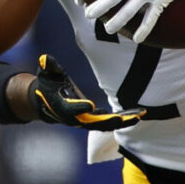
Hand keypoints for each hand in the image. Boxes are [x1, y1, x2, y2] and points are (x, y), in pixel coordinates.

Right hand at [28, 54, 144, 130]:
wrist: (47, 102)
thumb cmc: (47, 84)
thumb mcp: (46, 74)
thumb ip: (48, 67)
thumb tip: (45, 59)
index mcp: (63, 107)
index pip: (71, 109)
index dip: (79, 108)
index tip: (90, 105)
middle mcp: (76, 118)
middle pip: (94, 122)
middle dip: (109, 121)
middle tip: (123, 118)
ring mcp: (86, 120)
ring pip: (106, 124)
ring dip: (123, 121)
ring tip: (139, 115)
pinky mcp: (94, 119)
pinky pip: (111, 121)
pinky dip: (124, 118)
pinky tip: (139, 113)